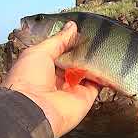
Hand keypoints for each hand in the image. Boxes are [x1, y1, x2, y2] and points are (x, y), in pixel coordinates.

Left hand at [1, 21, 98, 137]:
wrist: (32, 110)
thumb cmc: (27, 79)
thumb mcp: (39, 52)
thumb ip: (58, 40)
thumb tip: (72, 26)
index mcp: (43, 67)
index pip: (60, 52)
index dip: (69, 42)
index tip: (80, 30)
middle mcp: (58, 79)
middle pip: (75, 62)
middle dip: (84, 50)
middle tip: (96, 35)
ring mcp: (73, 89)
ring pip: (88, 72)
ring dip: (95, 61)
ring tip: (105, 44)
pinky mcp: (86, 97)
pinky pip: (98, 84)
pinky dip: (104, 75)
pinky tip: (109, 60)